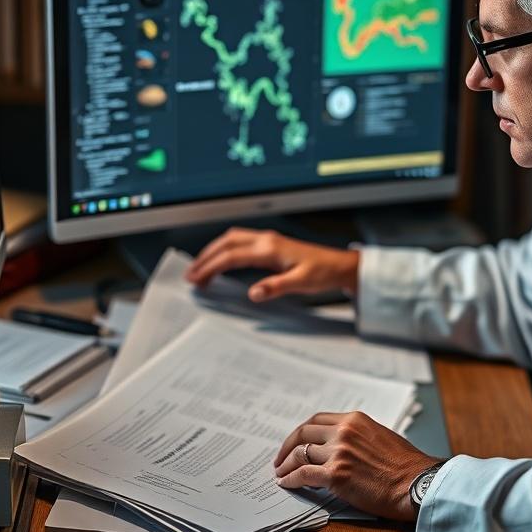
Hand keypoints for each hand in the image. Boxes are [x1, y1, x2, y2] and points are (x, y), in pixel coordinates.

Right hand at [185, 227, 359, 302]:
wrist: (340, 265)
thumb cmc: (324, 273)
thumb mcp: (302, 283)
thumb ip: (276, 287)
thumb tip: (253, 293)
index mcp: (270, 248)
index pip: (232, 255)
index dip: (211, 266)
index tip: (196, 278)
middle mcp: (267, 240)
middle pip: (226, 242)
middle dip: (206, 257)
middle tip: (191, 274)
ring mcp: (269, 240)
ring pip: (233, 239)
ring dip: (214, 251)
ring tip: (201, 267)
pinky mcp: (272, 245)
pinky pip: (241, 242)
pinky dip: (226, 249)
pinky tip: (223, 260)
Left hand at [273, 411, 441, 521]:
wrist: (416, 483)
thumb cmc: (405, 465)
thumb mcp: (380, 436)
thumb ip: (357, 436)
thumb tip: (340, 445)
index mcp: (354, 420)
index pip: (317, 420)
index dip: (301, 432)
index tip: (295, 441)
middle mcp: (344, 432)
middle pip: (303, 433)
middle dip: (287, 446)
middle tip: (280, 458)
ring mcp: (339, 452)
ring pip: (300, 454)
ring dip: (286, 465)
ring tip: (280, 473)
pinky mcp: (336, 475)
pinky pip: (303, 474)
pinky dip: (291, 479)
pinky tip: (286, 484)